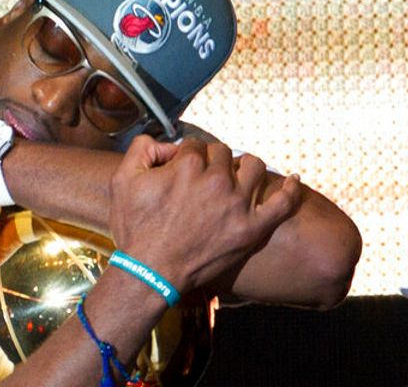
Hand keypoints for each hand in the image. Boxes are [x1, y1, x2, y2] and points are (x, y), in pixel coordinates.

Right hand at [109, 136, 301, 293]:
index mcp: (187, 166)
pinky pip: (283, 203)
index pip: (196, 145)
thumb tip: (166, 143)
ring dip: (245, 167)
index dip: (187, 155)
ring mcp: (238, 204)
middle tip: (204, 179)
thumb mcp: (122, 181)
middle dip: (213, 161)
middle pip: (224, 153)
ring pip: (254, 167)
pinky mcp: (252, 228)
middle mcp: (217, 180)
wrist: (151, 272)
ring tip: (237, 177)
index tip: (182, 169)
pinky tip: (293, 181)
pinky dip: (291, 189)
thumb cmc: (135, 229)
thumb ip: (141, 149)